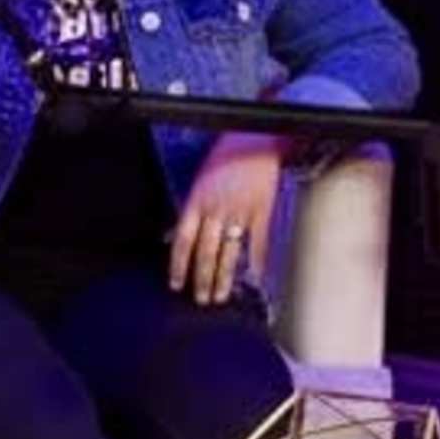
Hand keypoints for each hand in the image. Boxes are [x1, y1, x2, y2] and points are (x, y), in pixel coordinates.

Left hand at [173, 131, 287, 306]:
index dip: (178, 265)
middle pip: (206, 252)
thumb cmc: (226, 157)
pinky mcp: (262, 211)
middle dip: (202, 279)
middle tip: (202, 299)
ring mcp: (240, 211)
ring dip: (224, 277)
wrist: (255, 138)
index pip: (182, 240)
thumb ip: (193, 210)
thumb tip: (180, 236)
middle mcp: (216, 209)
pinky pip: (258, 242)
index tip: (177, 284)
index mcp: (196, 201)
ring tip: (222, 296)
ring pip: (229, 252)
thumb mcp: (200, 181)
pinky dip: (256, 262)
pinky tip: (255, 278)